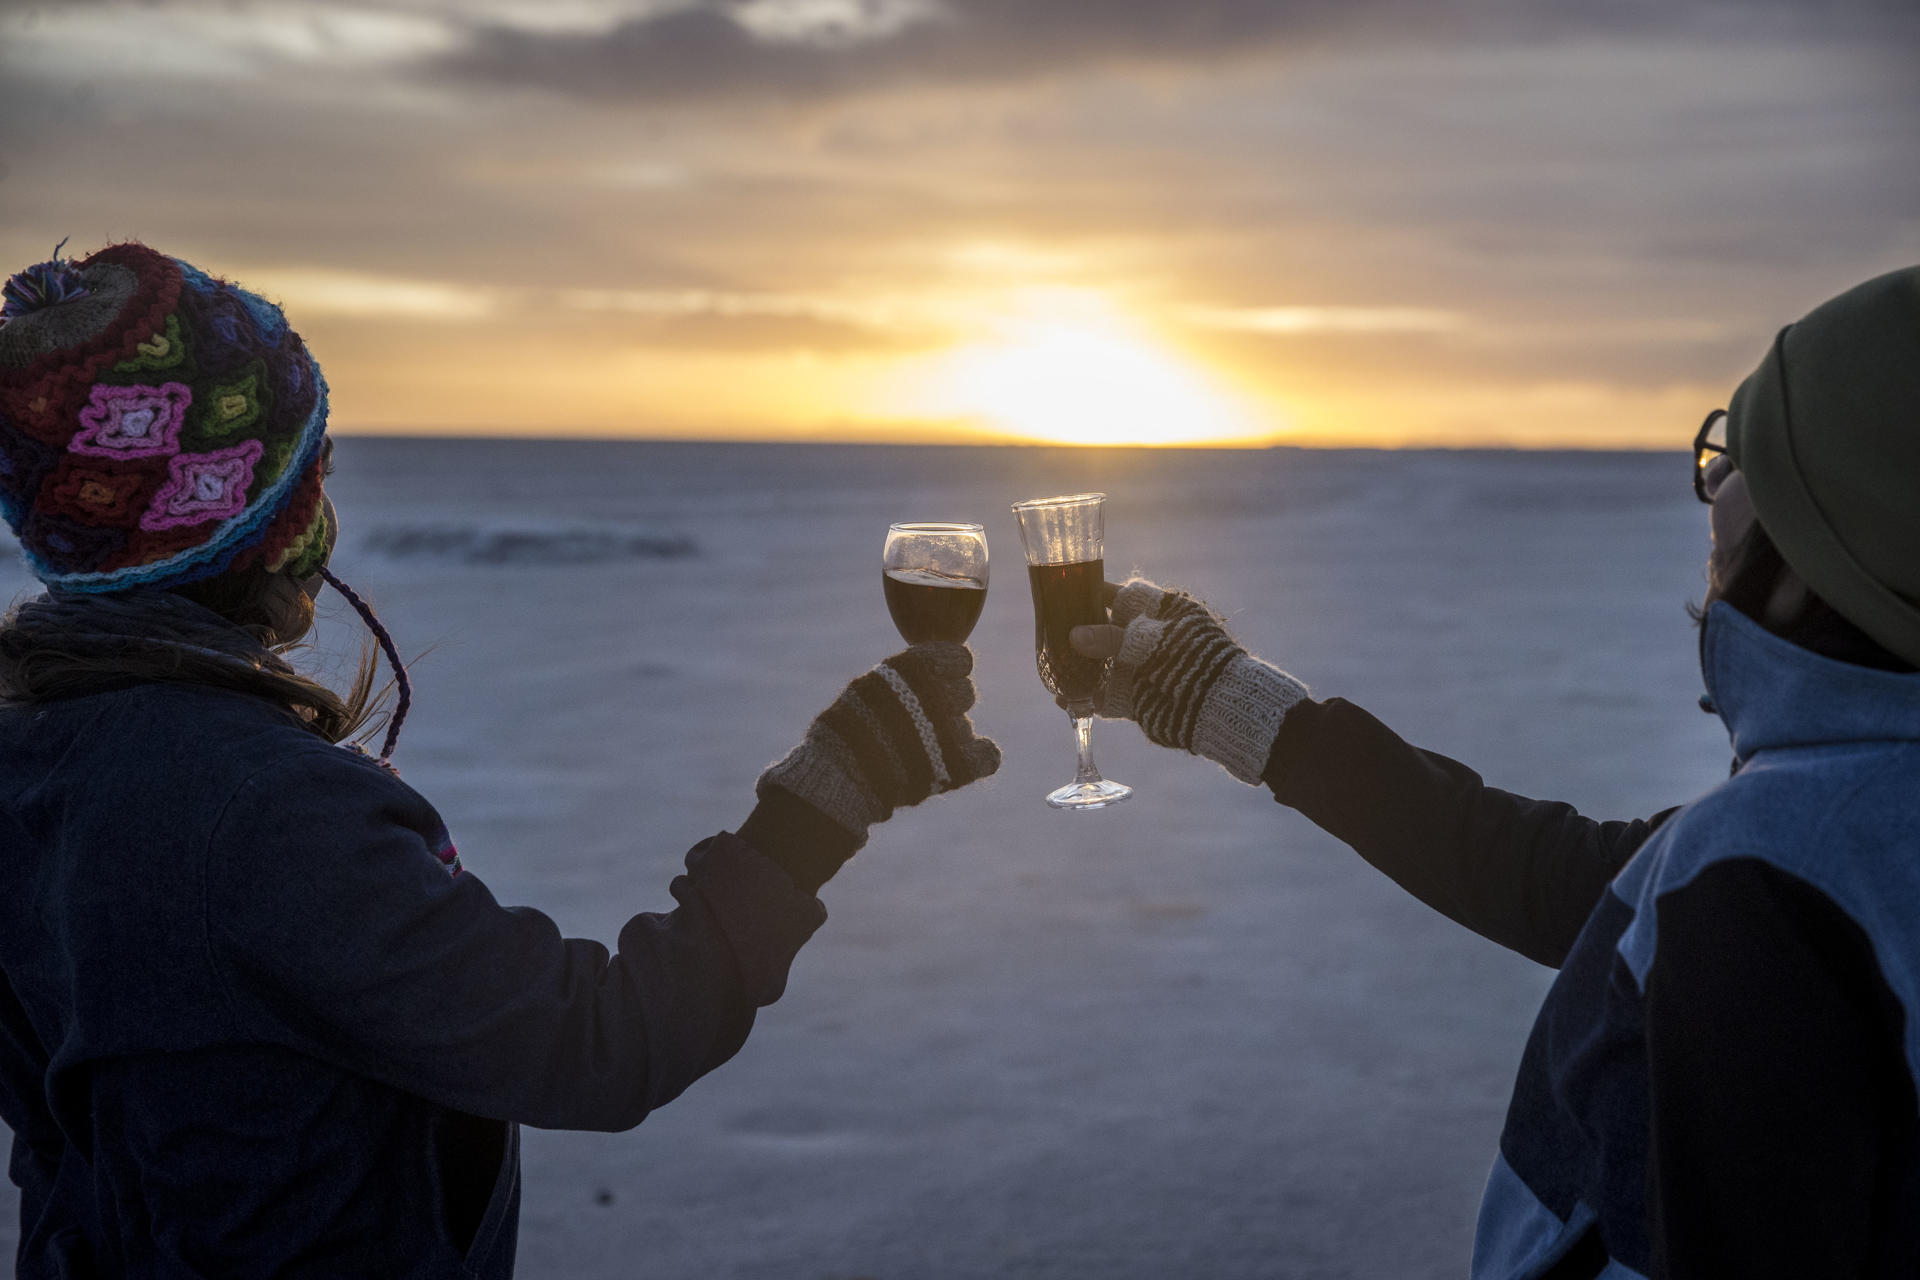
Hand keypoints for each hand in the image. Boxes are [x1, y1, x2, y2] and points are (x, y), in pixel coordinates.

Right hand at [758, 643, 999, 844]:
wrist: (839, 777)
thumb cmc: (847, 731)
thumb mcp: (868, 687)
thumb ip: (905, 675)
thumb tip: (933, 664)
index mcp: (917, 667)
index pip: (960, 659)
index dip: (949, 673)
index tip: (935, 686)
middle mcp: (940, 693)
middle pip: (966, 693)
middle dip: (947, 706)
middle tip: (920, 725)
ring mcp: (953, 729)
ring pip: (967, 726)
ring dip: (949, 737)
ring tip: (917, 752)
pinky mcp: (962, 765)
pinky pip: (990, 756)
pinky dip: (978, 760)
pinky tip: (958, 766)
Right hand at [1068, 577, 1306, 783]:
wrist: (1219, 709)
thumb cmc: (1192, 662)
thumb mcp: (1149, 643)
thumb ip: (1110, 639)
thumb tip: (1073, 635)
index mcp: (1164, 612)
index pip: (1124, 595)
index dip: (1096, 593)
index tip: (1068, 590)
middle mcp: (1150, 638)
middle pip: (1106, 630)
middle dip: (1078, 633)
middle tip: (1050, 631)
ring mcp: (1144, 669)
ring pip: (1102, 665)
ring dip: (1077, 668)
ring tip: (1051, 670)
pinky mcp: (1139, 698)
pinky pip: (1107, 695)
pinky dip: (1087, 698)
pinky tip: (1066, 700)